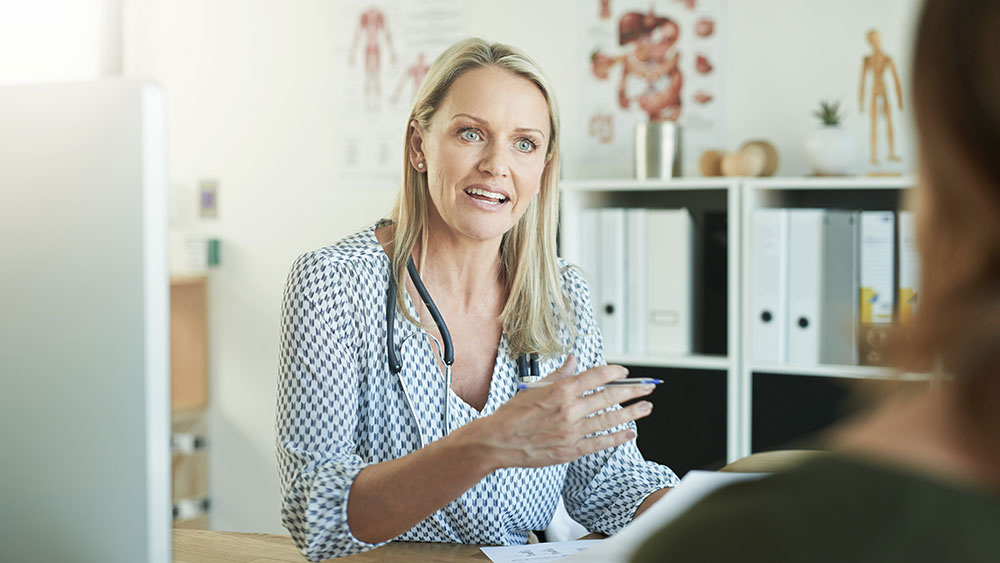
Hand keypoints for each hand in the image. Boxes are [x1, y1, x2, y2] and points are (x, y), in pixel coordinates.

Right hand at [468, 355, 654, 468]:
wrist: (499, 440)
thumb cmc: (513, 414)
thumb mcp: (535, 387)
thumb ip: (558, 373)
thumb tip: (573, 359)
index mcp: (560, 390)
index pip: (596, 376)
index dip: (615, 372)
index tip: (625, 372)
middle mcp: (569, 409)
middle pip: (609, 397)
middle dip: (632, 391)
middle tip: (648, 387)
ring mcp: (572, 431)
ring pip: (609, 419)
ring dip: (631, 413)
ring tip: (646, 408)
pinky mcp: (571, 450)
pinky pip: (600, 442)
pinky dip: (617, 437)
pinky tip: (630, 433)